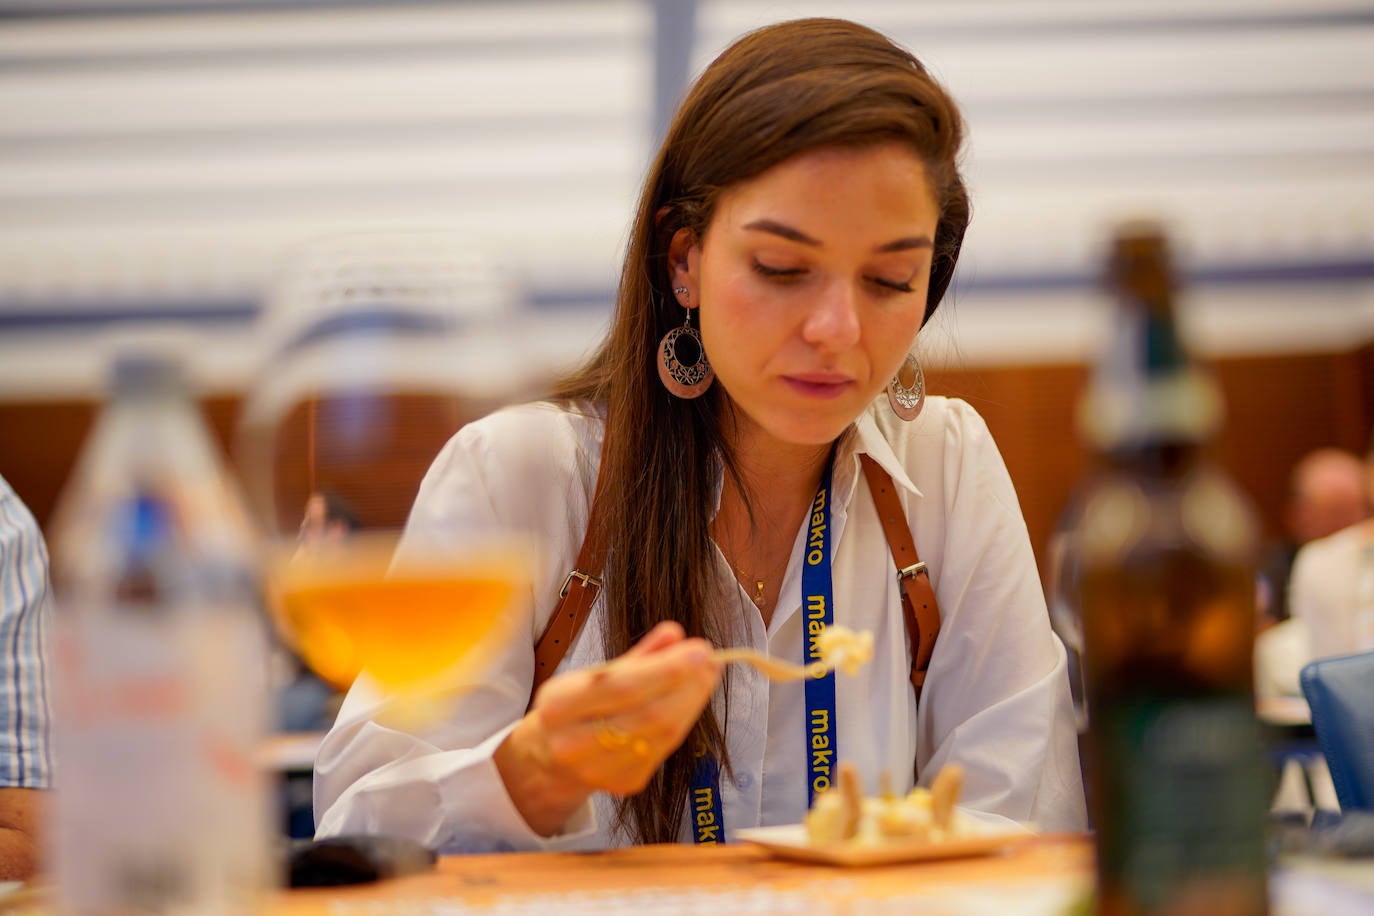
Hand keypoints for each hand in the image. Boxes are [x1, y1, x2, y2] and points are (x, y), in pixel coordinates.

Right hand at [495, 621, 721, 835]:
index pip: (621, 686)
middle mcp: (574, 743)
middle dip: (686, 684)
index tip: (698, 648)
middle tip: (710, 660)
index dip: (665, 669)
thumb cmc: (575, 707)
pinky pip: (664, 749)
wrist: (549, 759)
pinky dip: (683, 720)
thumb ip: (635, 656)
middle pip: (647, 714)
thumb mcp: (590, 675)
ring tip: (707, 675)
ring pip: (662, 734)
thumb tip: (674, 634)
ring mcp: (599, 769)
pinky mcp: (623, 784)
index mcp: (559, 706)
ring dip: (692, 701)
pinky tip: (691, 699)